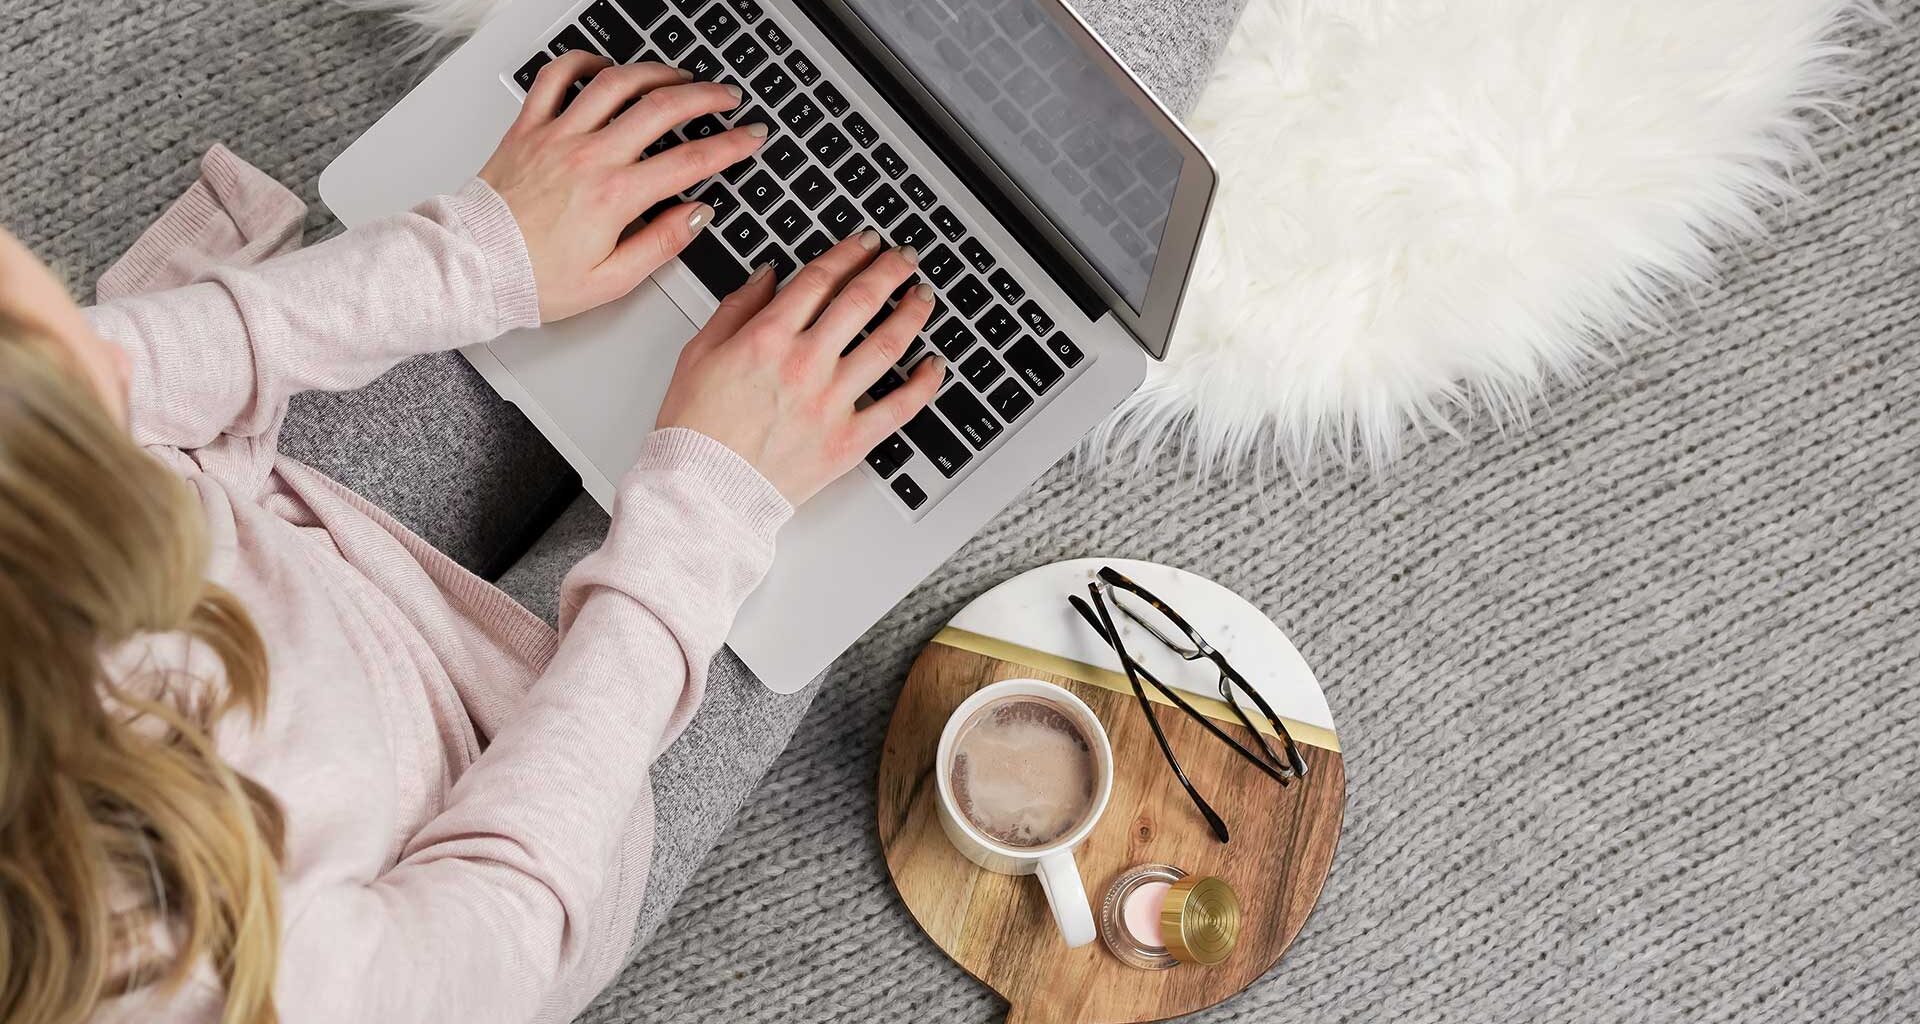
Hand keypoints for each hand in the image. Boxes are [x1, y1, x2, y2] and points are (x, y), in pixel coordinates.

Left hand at [479, 50, 764, 321]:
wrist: (473, 268)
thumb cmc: (535, 278)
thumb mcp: (611, 280)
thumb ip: (661, 243)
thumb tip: (697, 214)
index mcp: (615, 197)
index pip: (689, 161)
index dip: (730, 146)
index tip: (750, 137)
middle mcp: (589, 157)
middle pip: (661, 108)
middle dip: (705, 98)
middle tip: (726, 98)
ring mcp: (557, 136)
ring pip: (616, 83)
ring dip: (655, 73)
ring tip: (679, 77)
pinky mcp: (528, 128)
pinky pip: (555, 77)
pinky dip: (583, 62)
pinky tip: (604, 68)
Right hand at [656, 231, 946, 503]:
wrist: (701, 491)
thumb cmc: (695, 429)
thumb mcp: (699, 353)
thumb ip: (736, 308)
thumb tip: (767, 275)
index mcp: (768, 338)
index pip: (821, 279)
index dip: (849, 253)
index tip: (866, 243)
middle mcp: (805, 364)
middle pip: (862, 301)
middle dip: (889, 270)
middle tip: (904, 258)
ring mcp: (832, 402)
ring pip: (888, 344)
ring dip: (912, 313)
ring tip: (922, 296)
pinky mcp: (848, 441)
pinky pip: (899, 407)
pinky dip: (924, 384)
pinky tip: (934, 365)